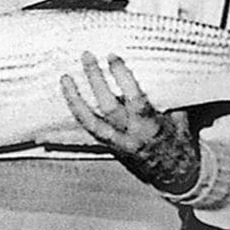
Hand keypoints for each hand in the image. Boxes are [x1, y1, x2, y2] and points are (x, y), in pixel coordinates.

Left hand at [59, 52, 199, 193]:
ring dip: (75, 101)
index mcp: (151, 126)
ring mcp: (116, 143)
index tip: (112, 55)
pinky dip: (65, 131)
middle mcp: (131, 136)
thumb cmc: (180, 139)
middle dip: (96, 80)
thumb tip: (173, 62)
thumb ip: (174, 94)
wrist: (175, 174)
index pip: (135, 99)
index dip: (123, 78)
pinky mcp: (106, 147)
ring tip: (65, 79)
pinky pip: (83, 137)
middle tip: (86, 56)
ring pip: (90, 123)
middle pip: (108, 107)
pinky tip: (46, 128)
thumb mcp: (183, 116)